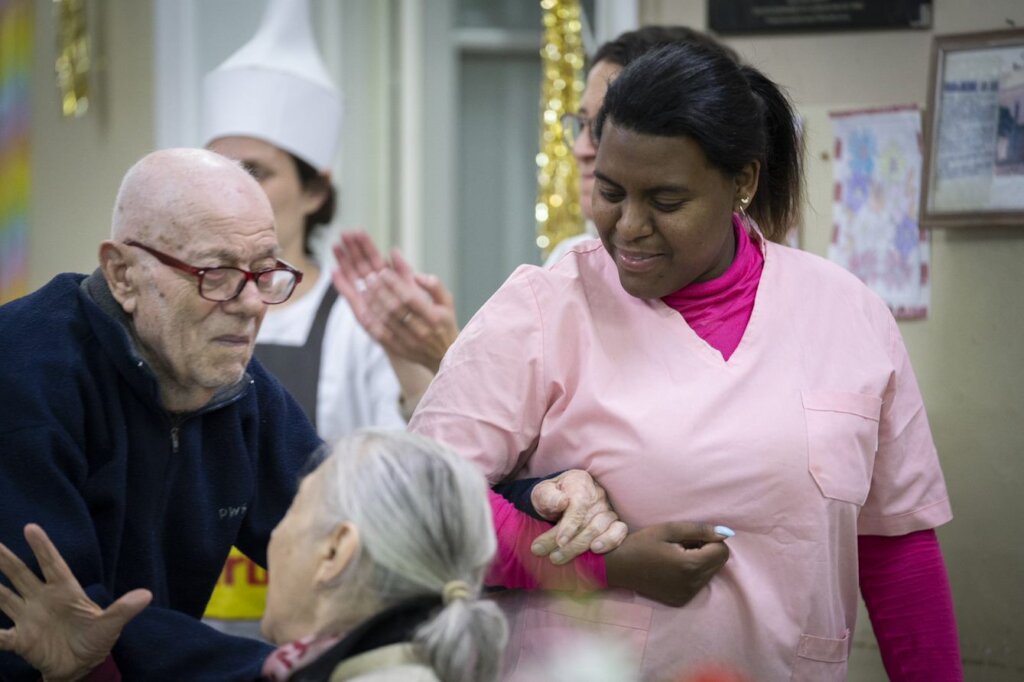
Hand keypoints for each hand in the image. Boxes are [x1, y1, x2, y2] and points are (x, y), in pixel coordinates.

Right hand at [0, 524, 151, 680]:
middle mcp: (42, 599)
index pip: (52, 564)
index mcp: (65, 591)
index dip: (42, 547)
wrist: (80, 667)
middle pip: (20, 574)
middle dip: (6, 559)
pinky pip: (0, 636)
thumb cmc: (95, 639)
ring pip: (4, 597)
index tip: (30, 527)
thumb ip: (124, 609)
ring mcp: (28, 618)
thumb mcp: (111, 624)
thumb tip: (147, 595)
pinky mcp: (20, 639)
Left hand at [332, 231, 458, 372]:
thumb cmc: (445, 323)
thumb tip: (416, 274)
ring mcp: (409, 342)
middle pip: (395, 309)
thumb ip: (434, 285)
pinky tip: (363, 308)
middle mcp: (421, 331)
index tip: (383, 271)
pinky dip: (370, 320)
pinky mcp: (398, 349)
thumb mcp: (447, 302)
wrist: (445, 356)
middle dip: (380, 291)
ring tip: (363, 288)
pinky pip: (380, 335)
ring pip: (385, 321)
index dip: (395, 284)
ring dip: (372, 303)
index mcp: (434, 317)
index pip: (410, 298)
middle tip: (369, 276)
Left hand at [528, 470, 627, 564]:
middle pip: (587, 521)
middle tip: (552, 558)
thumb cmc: (550, 498)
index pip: (579, 504)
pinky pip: (619, 531)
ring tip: (561, 558)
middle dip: (570, 544)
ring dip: (581, 547)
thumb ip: (548, 497)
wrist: (560, 501)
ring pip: (600, 529)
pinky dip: (610, 542)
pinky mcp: (615, 522)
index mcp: (579, 482)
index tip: (559, 542)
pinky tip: (596, 551)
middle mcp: (597, 494)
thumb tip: (562, 502)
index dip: (569, 525)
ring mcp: (608, 508)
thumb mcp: (542, 493)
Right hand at [604, 521, 731, 606]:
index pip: (722, 551)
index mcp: (690, 565)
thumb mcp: (668, 529)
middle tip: (682, 544)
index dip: (710, 539)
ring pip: (711, 572)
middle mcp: (692, 584)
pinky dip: (692, 572)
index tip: (689, 537)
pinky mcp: (682, 600)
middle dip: (706, 550)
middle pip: (719, 563)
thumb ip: (699, 530)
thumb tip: (726, 533)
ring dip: (700, 560)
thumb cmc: (641, 544)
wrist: (618, 567)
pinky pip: (699, 583)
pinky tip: (673, 567)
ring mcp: (687, 595)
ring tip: (676, 555)